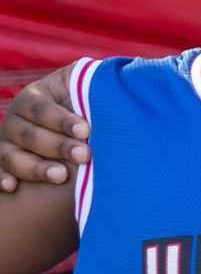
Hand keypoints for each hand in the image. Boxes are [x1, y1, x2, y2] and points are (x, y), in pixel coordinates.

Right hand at [0, 67, 85, 192]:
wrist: (78, 129)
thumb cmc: (87, 106)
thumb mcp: (86, 93)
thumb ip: (92, 91)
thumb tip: (117, 86)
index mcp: (32, 97)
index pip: (41, 108)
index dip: (62, 120)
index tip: (86, 130)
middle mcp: (14, 119)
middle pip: (29, 135)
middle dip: (58, 146)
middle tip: (84, 155)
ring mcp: (7, 143)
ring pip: (12, 156)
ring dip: (36, 167)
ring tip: (61, 176)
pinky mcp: (5, 164)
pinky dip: (2, 178)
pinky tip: (11, 187)